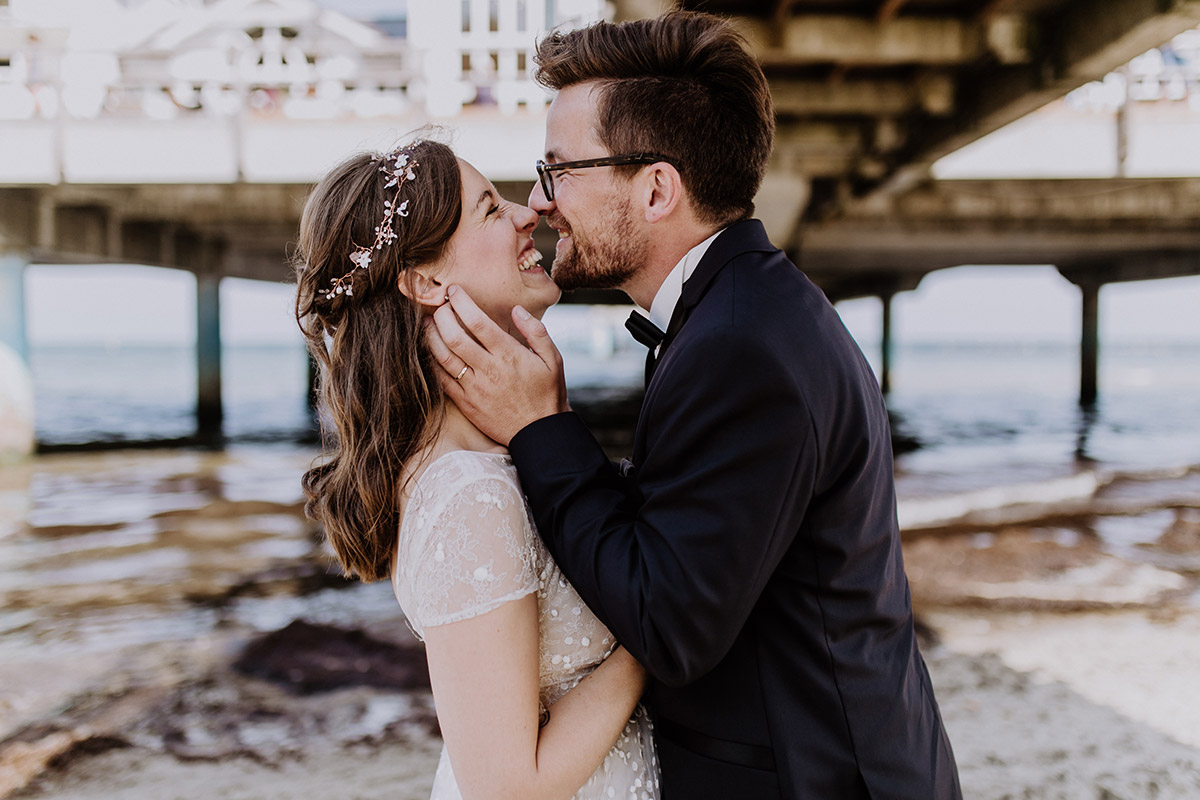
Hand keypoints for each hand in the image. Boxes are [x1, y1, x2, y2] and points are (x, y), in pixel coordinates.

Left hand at [427, 286, 568, 444]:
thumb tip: (517, 310)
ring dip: (431, 337)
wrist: (539, 433)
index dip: (462, 303)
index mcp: (509, 355)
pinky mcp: (466, 403)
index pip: (478, 322)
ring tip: (427, 323)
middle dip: (441, 316)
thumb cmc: (547, 393)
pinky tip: (430, 350)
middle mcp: (489, 370)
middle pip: (454, 337)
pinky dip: (432, 362)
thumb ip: (536, 332)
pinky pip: (442, 380)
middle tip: (438, 305)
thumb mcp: (553, 359)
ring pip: (443, 357)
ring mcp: (474, 388)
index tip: (454, 291)